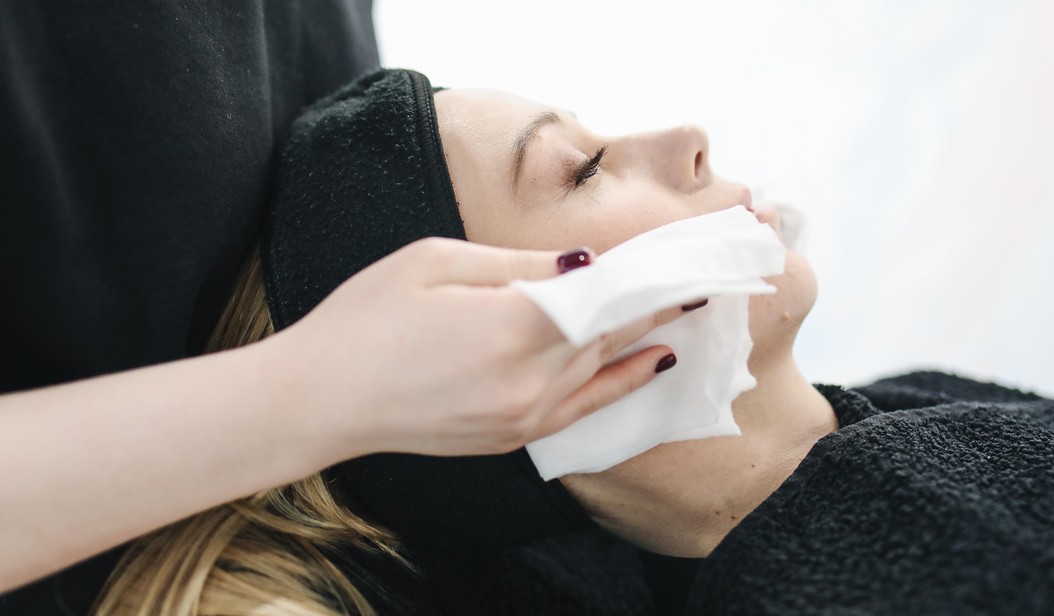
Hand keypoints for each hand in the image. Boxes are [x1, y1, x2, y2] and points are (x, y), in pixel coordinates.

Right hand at [265, 238, 691, 458]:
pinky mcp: (511, 438)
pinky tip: (653, 362)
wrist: (321, 400)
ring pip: (603, 368)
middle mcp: (528, 380)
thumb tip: (583, 262)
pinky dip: (622, 382)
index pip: (604, 295)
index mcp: (510, 326)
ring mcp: (522, 417)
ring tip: (688, 310)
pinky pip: (583, 408)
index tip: (684, 255)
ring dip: (647, 337)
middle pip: (613, 333)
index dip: (648, 274)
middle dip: (657, 302)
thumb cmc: (366, 318)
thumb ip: (518, 263)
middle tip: (700, 276)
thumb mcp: (435, 261)